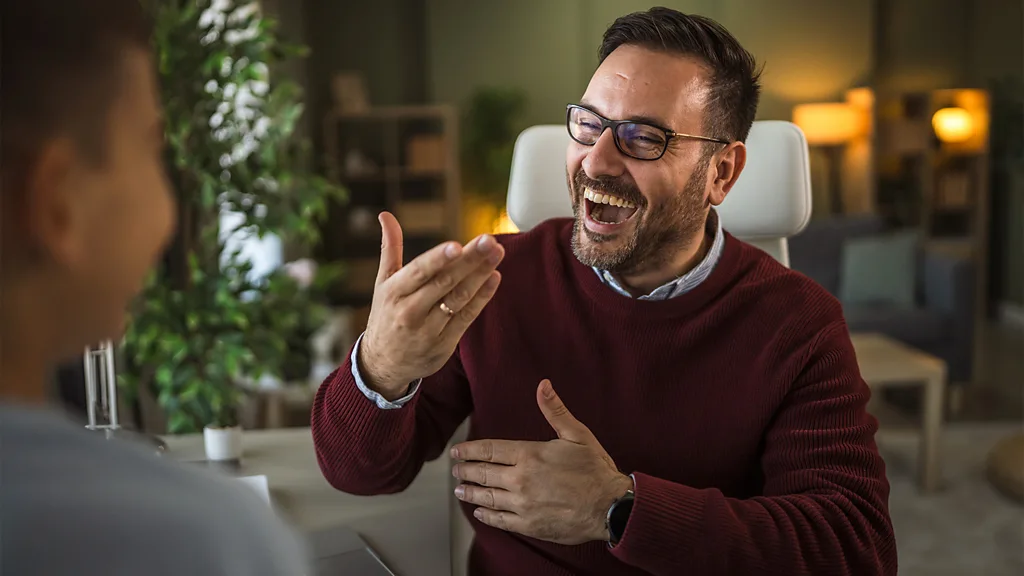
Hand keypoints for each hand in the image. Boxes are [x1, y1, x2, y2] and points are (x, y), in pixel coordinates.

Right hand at [359, 212, 504, 398]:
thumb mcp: (383, 283)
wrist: (383, 364)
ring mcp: (428, 329)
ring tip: (497, 253)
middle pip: (444, 282)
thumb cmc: (386, 315)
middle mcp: (410, 311)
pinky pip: (467, 318)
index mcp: (394, 291)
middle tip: (490, 241)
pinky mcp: (444, 344)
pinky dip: (482, 298)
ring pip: (459, 298)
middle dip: (469, 260)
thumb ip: (390, 248)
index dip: (438, 259)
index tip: (457, 245)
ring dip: (480, 275)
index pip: (419, 271)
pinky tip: (494, 278)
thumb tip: (386, 215)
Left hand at [451, 380, 632, 544]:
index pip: (489, 450)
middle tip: (456, 470)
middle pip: (482, 474)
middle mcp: (521, 479)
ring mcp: (523, 504)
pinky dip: (486, 515)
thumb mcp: (577, 434)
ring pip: (487, 497)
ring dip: (470, 492)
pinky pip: (499, 520)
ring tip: (460, 490)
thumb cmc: (596, 470)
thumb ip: (555, 410)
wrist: (610, 506)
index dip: (469, 450)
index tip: (457, 452)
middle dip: (465, 471)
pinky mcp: (529, 525)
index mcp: (529, 455)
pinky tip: (480, 511)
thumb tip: (543, 385)